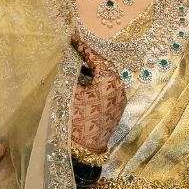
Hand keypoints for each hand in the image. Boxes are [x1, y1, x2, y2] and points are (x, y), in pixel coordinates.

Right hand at [71, 36, 126, 152]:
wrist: (84, 148)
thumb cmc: (75, 119)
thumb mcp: (69, 92)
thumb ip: (70, 73)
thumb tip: (68, 61)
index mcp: (108, 81)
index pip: (96, 58)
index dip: (83, 47)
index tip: (73, 39)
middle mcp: (119, 88)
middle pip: (106, 66)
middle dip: (91, 57)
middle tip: (78, 50)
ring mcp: (120, 99)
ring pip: (109, 77)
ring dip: (95, 69)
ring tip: (80, 66)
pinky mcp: (118, 108)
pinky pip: (111, 88)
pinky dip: (99, 81)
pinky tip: (87, 81)